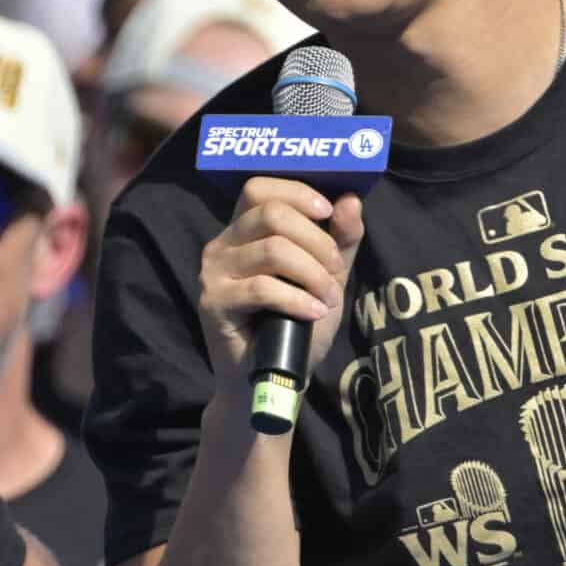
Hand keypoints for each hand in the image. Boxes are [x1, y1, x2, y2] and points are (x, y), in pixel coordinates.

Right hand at [195, 179, 365, 379]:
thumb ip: (339, 241)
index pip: (259, 188)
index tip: (327, 213)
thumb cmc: (297, 325)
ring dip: (312, 274)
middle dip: (316, 240)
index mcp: (244, 231)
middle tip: (334, 270)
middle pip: (271, 213)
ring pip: (272, 250)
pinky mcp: (215, 303)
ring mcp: (214, 273)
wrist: (276, 378)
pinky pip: (262, 288)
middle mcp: (223, 244)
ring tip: (327, 298)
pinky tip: (313, 312)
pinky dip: (297, 299)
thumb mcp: (327, 278)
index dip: (296, 192)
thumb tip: (350, 199)